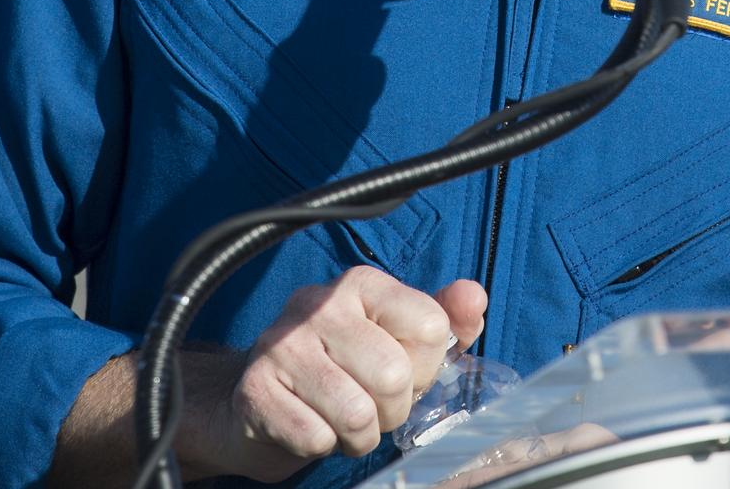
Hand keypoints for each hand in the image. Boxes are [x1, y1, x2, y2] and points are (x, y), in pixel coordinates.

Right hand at [181, 267, 487, 482]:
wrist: (259, 398)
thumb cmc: (343, 369)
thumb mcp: (397, 341)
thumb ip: (444, 321)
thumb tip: (474, 297)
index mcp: (360, 284)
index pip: (430, 327)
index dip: (424, 367)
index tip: (400, 370)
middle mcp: (318, 302)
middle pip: (394, 375)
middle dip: (391, 409)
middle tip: (369, 405)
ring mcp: (281, 343)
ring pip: (356, 412)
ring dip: (358, 435)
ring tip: (342, 419)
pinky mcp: (255, 388)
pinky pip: (316, 437)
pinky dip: (321, 445)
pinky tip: (310, 424)